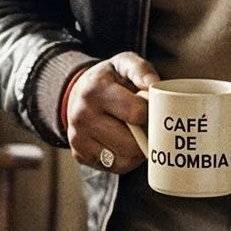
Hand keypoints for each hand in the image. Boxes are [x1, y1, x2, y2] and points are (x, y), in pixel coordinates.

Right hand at [64, 52, 157, 173]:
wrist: (77, 93)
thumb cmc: (108, 79)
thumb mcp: (123, 64)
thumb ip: (141, 70)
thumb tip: (153, 84)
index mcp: (95, 91)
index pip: (137, 113)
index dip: (150, 112)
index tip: (148, 106)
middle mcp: (82, 116)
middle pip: (132, 144)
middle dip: (146, 136)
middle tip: (145, 124)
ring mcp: (78, 138)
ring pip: (126, 159)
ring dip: (138, 150)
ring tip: (135, 133)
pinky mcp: (79, 154)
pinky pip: (115, 167)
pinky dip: (126, 159)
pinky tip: (123, 143)